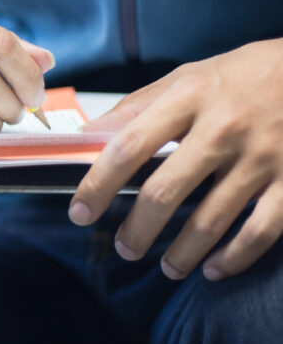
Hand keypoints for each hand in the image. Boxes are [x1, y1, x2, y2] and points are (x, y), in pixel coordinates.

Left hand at [71, 39, 282, 280]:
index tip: (80, 213)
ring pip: (210, 221)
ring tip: (167, 267)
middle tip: (125, 249)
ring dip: (182, 253)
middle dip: (137, 230)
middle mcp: (223, 128)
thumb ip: (138, 106)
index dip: (98, 185)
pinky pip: (260, 232)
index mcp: (188, 98)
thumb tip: (88, 133)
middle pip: (164, 192)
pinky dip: (234, 258)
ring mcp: (263, 157)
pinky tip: (215, 269)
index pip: (128, 147)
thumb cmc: (246, 75)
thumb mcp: (189, 77)